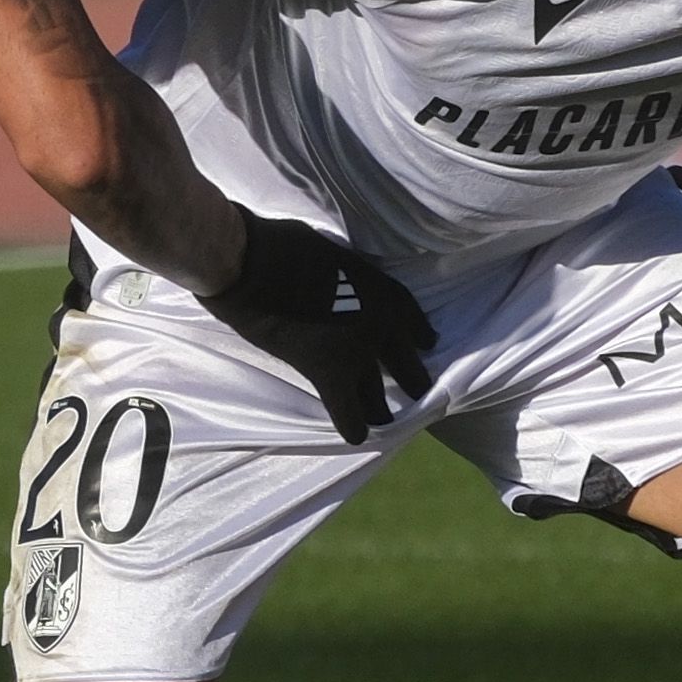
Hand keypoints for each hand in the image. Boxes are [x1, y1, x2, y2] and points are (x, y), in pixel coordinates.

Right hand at [197, 212, 437, 445]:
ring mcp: (358, 351)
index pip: (413, 319)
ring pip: (378, 395)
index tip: (426, 346)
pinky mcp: (329, 372)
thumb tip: (334, 282)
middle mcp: (381, 323)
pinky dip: (353, 426)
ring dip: (381, 410)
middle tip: (416, 394)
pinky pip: (348, 411)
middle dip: (412, 381)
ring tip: (383, 421)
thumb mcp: (333, 252)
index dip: (418, 336)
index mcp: (381, 289)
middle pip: (406, 364)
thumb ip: (344, 275)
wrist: (256, 264)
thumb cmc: (283, 245)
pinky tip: (357, 436)